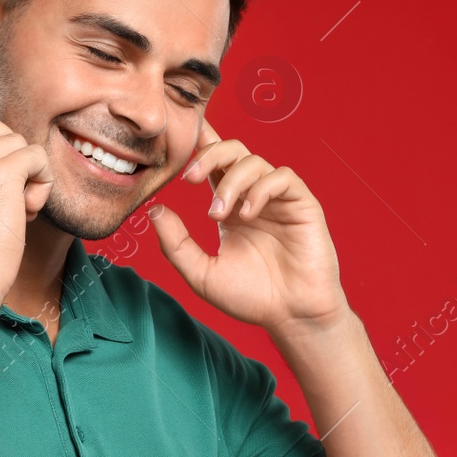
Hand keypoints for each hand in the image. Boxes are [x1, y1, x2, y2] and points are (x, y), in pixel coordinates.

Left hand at [150, 119, 349, 336]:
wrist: (290, 317)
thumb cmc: (251, 298)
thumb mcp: (201, 273)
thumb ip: (175, 244)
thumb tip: (154, 211)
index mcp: (229, 208)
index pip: (214, 164)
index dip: (200, 144)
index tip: (178, 139)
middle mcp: (253, 197)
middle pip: (232, 150)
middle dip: (208, 155)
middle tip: (187, 179)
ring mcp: (278, 199)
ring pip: (253, 162)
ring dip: (230, 183)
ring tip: (217, 214)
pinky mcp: (302, 205)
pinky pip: (282, 178)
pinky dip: (260, 188)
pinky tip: (247, 213)